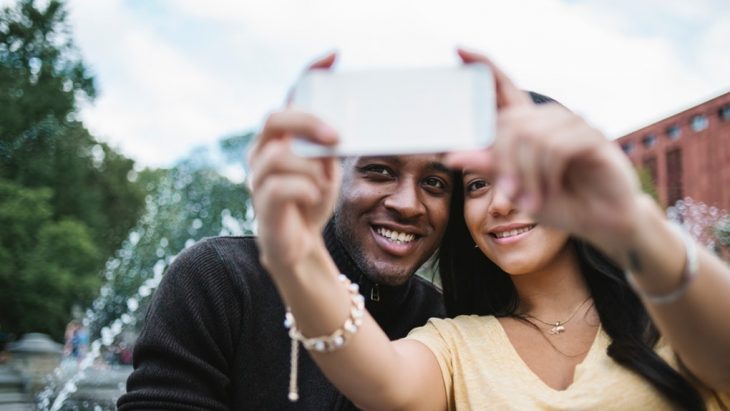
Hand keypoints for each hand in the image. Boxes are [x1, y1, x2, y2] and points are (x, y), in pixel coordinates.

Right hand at [248, 53, 341, 273]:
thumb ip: (327, 143)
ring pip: (279, 156)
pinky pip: (280, 188)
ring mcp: (258, 180)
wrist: (299, 246)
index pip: (290, 97)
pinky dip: (305, 190)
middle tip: (337, 137)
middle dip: (307, 122)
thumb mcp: (326, 164)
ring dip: (311, 169)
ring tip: (324, 184)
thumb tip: (342, 125)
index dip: (309, 73)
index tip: (334, 56)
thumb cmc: (310, 199)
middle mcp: (262, 153)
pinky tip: (315, 198)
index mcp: (280, 138)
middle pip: (275, 119)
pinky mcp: (263, 208)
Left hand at [447, 49, 642, 244]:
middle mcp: (549, 119)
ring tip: (532, 202)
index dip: (484, 79)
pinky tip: (550, 192)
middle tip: (509, 195)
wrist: (601, 224)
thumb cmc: (560, 203)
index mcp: (528, 126)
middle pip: (511, 122)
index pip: (500, 99)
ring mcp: (572, 124)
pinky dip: (547, 173)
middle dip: (503, 161)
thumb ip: (489, 168)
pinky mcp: (593, 136)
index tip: (460, 54)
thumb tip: (453, 155)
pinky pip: (558, 145)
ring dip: (527, 174)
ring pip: (532, 135)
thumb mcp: (516, 189)